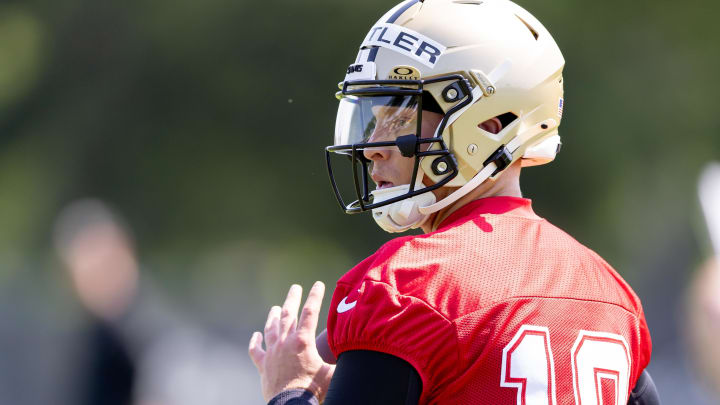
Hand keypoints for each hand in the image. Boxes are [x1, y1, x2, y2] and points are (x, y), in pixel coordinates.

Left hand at [249, 282, 335, 401]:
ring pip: (271, 329)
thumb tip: (358, 352)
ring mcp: (272, 353)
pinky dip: (255, 342)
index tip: (318, 283)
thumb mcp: (332, 373)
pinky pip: (257, 350)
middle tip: (295, 287)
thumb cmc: (313, 390)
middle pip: (288, 315)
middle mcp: (285, 343)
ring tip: (276, 307)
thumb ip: (341, 360)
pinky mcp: (263, 366)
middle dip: (293, 299)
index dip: (315, 296)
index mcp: (303, 342)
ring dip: (273, 316)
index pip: (311, 312)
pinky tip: (256, 335)